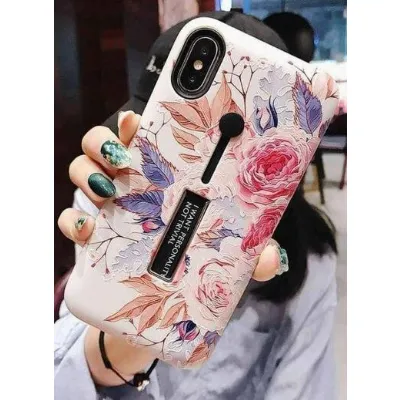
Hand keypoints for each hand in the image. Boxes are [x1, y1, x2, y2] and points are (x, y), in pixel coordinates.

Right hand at [57, 111, 288, 385]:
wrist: (161, 307)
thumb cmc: (195, 264)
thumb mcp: (226, 254)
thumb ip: (249, 253)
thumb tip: (271, 257)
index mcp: (161, 174)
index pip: (143, 137)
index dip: (134, 123)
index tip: (136, 119)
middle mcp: (130, 183)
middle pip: (103, 145)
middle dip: (103, 142)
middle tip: (121, 158)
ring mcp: (105, 207)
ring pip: (81, 170)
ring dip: (86, 173)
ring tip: (106, 191)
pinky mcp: (90, 236)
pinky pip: (70, 220)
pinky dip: (72, 221)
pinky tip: (86, 231)